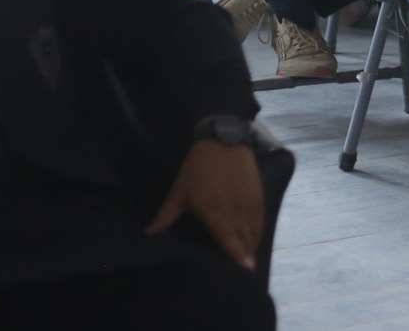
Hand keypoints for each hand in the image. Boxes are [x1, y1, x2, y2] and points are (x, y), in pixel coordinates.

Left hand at [147, 139, 263, 272]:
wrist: (223, 140)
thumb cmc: (197, 167)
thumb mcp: (179, 191)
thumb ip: (166, 215)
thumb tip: (148, 234)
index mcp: (214, 212)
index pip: (228, 239)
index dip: (237, 255)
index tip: (245, 269)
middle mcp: (235, 209)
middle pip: (244, 238)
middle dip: (246, 254)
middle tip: (246, 269)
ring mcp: (249, 201)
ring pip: (254, 229)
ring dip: (253, 243)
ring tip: (250, 256)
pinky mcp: (258, 193)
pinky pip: (260, 217)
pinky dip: (258, 228)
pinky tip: (255, 236)